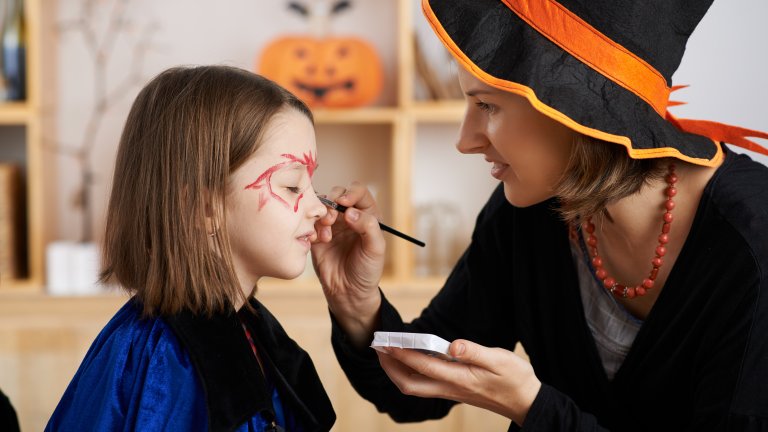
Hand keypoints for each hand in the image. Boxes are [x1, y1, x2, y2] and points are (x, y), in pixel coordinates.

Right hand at [312, 182, 385, 346]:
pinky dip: (311, 227)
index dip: (351, 193)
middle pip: (337, 194)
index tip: (344, 204)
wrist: (348, 293)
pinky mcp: (316, 235)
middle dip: (332, 202)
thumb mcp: (375, 249)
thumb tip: (350, 212)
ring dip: (321, 215)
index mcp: (367, 215)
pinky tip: (318, 241)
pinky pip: (309, 222)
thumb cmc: (366, 270)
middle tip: (330, 218)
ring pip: (321, 206)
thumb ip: (368, 227)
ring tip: (325, 234)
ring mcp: (331, 225)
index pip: (359, 192)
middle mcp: (348, 217)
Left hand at [376, 339, 540, 426]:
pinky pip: (424, 385)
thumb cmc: (515, 378)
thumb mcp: (500, 360)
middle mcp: (450, 388)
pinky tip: (410, 360)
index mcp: (459, 378)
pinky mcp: (454, 391)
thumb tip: (452, 345)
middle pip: (409, 384)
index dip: (402, 354)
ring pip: (414, 386)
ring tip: (387, 353)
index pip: (423, 366)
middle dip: (390, 367)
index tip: (387, 342)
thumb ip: (474, 351)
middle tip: (378, 348)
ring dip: (397, 372)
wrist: (525, 401)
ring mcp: (450, 391)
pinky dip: (410, 373)